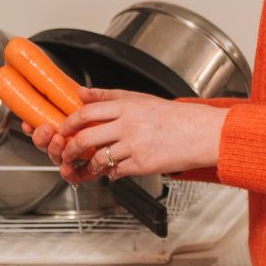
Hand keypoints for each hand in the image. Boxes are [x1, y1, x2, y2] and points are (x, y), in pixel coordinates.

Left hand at [25, 89, 224, 181]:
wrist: (202, 133)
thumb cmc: (175, 117)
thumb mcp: (142, 99)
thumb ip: (110, 96)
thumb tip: (81, 92)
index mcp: (128, 107)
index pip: (87, 113)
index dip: (69, 123)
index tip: (62, 130)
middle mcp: (129, 125)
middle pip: (86, 138)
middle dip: (70, 150)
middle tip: (67, 154)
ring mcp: (135, 146)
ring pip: (99, 159)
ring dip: (89, 166)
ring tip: (89, 168)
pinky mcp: (142, 164)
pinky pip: (116, 171)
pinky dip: (111, 173)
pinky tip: (114, 170)